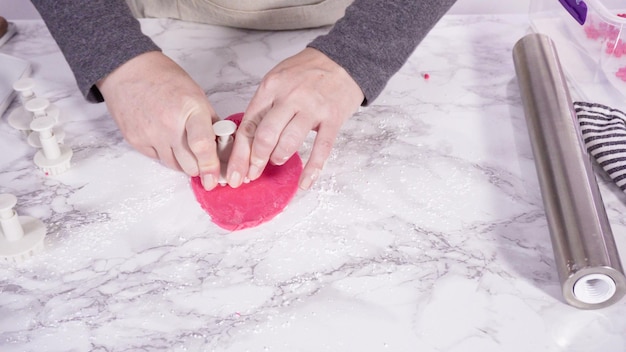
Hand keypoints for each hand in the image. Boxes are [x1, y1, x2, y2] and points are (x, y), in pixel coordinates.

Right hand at [97, 51, 221, 189]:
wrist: (127, 70)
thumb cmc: (165, 80)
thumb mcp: (197, 95)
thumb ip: (210, 122)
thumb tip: (222, 146)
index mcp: (190, 109)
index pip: (202, 146)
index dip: (210, 166)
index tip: (216, 179)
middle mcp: (169, 125)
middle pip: (189, 164)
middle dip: (200, 167)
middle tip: (204, 162)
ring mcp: (150, 134)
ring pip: (174, 166)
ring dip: (183, 162)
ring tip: (183, 145)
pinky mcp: (135, 141)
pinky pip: (157, 159)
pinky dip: (166, 154)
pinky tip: (165, 139)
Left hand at [227, 47, 363, 189]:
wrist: (345, 58)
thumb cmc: (308, 70)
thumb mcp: (279, 78)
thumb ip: (264, 104)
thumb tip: (248, 137)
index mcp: (271, 86)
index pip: (249, 124)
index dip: (241, 152)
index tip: (237, 171)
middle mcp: (289, 96)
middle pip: (265, 135)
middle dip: (256, 160)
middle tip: (254, 173)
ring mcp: (312, 108)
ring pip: (289, 142)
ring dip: (279, 157)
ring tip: (278, 160)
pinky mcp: (332, 118)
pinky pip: (321, 149)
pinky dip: (312, 169)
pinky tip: (305, 182)